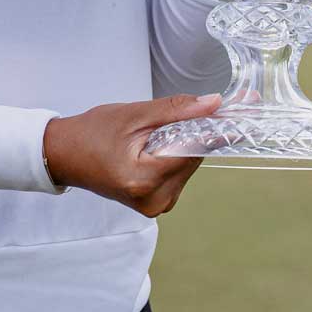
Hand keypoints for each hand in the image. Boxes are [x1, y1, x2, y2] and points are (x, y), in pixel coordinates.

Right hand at [42, 93, 222, 216]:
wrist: (65, 155)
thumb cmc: (92, 133)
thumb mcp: (135, 114)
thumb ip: (177, 110)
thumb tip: (215, 104)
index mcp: (145, 179)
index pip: (195, 149)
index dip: (220, 125)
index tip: (245, 108)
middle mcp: (154, 200)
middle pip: (194, 157)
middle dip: (195, 131)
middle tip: (183, 111)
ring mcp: (155, 207)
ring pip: (189, 165)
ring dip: (183, 143)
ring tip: (150, 133)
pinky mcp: (155, 205)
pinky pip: (179, 173)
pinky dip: (175, 155)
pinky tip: (154, 145)